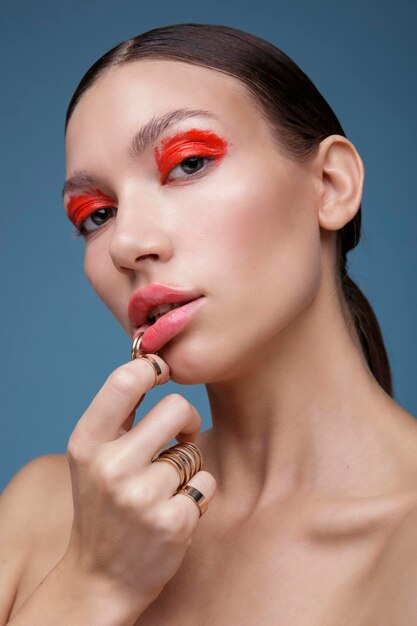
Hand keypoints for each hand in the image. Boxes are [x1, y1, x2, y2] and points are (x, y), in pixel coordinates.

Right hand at [63, 353, 216, 612]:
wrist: (100, 578)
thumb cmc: (102, 505)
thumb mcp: (92, 457)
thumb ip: (117, 416)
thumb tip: (153, 364)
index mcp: (87, 443)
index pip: (126, 381)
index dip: (153, 368)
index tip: (163, 374)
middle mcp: (111, 467)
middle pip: (176, 408)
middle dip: (186, 421)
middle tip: (178, 438)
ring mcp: (141, 497)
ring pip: (195, 450)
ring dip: (188, 466)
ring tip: (163, 490)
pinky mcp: (172, 523)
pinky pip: (207, 482)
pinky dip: (198, 494)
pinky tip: (173, 512)